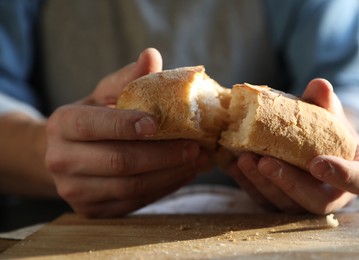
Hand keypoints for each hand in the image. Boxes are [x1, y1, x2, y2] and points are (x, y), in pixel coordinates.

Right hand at [45, 48, 209, 216]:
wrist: (67, 154)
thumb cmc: (92, 118)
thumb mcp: (103, 94)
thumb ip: (127, 78)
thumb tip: (152, 55)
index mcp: (62, 125)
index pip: (93, 125)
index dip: (127, 125)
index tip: (160, 122)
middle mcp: (61, 161)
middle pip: (119, 161)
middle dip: (163, 155)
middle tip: (195, 147)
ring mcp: (74, 191)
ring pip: (130, 187)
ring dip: (170, 174)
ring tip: (196, 162)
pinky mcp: (90, 210)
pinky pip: (133, 203)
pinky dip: (162, 188)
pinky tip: (181, 174)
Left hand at [227, 79, 358, 213]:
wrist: (313, 144)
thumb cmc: (327, 130)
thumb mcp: (330, 114)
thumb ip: (325, 103)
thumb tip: (318, 84)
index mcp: (357, 174)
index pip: (358, 181)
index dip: (341, 175)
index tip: (317, 164)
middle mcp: (333, 196)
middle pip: (314, 201)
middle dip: (287, 182)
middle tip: (265, 161)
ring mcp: (305, 203)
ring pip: (285, 204)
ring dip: (261, 183)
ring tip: (243, 158)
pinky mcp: (281, 203)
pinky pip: (264, 200)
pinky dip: (248, 183)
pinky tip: (234, 165)